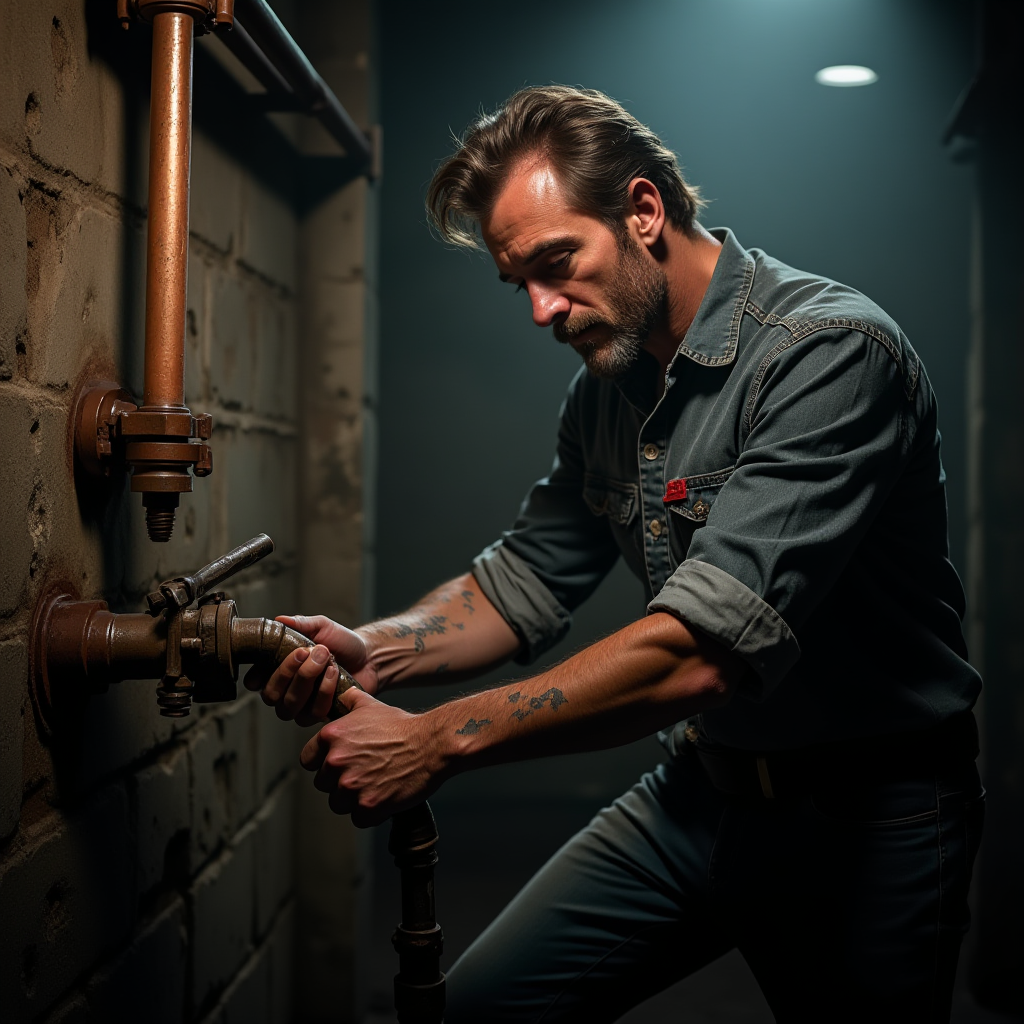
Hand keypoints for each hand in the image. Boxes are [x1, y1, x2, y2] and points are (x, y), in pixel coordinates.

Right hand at [243, 614, 379, 725]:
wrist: (368, 656)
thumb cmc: (341, 642)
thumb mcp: (320, 626)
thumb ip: (300, 623)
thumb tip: (279, 619)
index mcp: (277, 670)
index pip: (254, 682)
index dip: (258, 675)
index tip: (274, 656)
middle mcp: (285, 692)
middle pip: (270, 695)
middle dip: (288, 671)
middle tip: (307, 651)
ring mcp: (301, 707)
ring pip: (290, 705)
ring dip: (308, 678)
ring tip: (327, 658)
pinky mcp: (319, 715)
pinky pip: (313, 711)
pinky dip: (325, 689)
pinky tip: (335, 673)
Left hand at [300, 687, 444, 826]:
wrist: (431, 744)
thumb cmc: (402, 726)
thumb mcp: (370, 705)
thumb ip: (348, 700)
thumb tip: (338, 695)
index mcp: (331, 737)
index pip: (307, 760)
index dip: (323, 762)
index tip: (339, 763)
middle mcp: (336, 762)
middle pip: (323, 784)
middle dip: (339, 781)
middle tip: (363, 773)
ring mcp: (351, 786)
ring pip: (338, 803)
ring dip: (353, 798)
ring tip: (374, 784)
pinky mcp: (367, 806)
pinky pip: (358, 818)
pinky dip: (370, 812)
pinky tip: (383, 795)